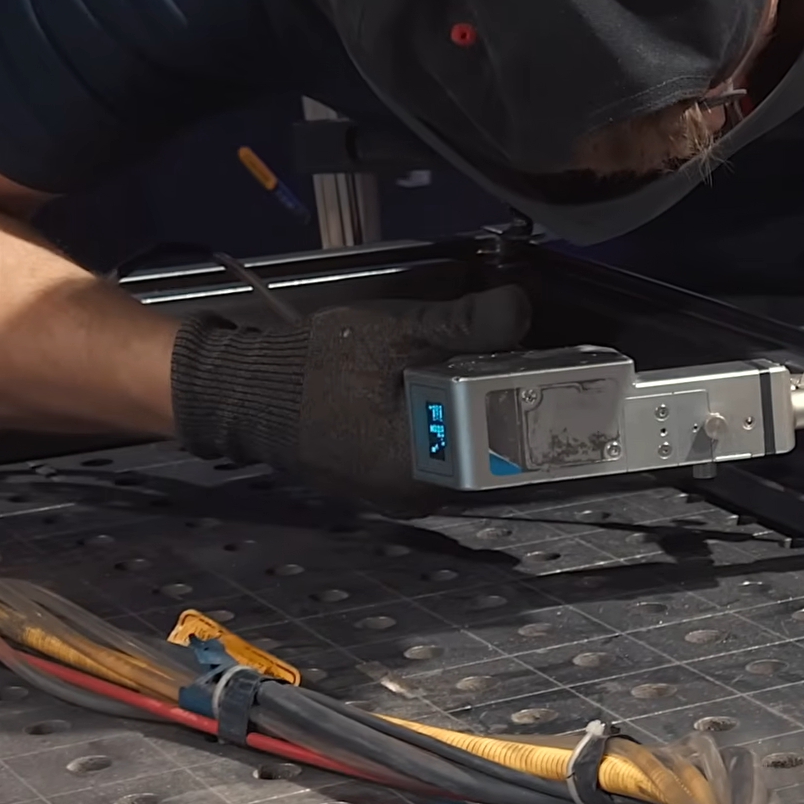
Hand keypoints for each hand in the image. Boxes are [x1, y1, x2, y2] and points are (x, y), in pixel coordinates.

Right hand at [170, 286, 530, 508]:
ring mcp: (403, 495)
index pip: (510, 449)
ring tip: (508, 374)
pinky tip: (465, 393)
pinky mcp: (390, 483)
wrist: (242, 391)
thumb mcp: (395, 331)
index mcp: (424, 467)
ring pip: (472, 455)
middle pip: (496, 455)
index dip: (538, 408)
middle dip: (517, 411)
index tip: (561, 375)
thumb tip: (520, 308)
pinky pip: (444, 457)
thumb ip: (464, 325)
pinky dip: (459, 427)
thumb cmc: (313, 365)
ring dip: (491, 418)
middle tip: (538, 367)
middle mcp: (420, 495)